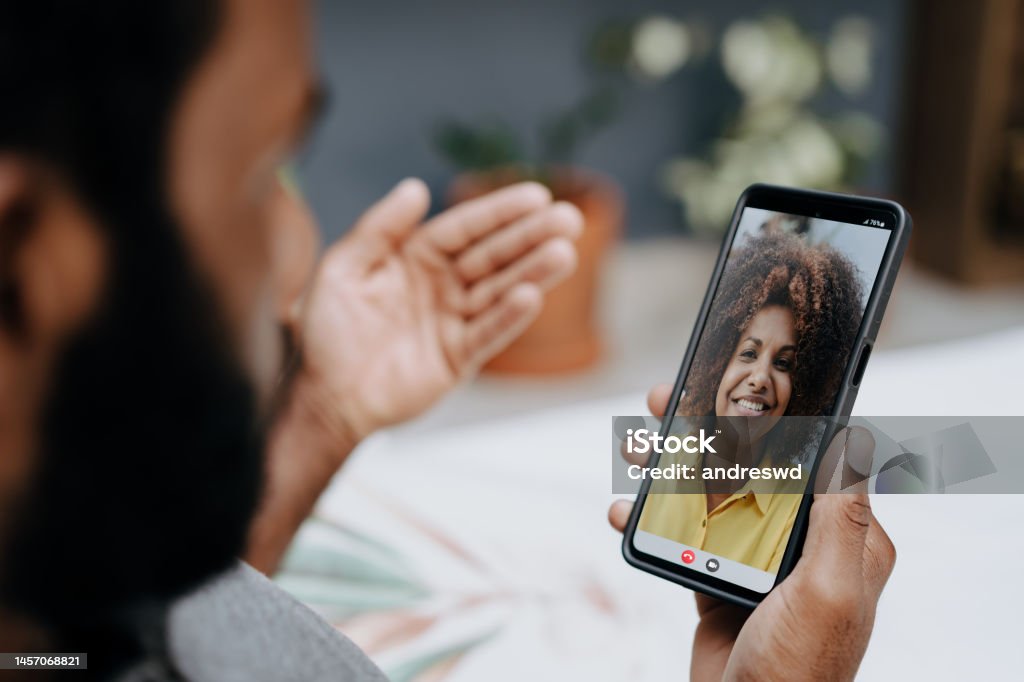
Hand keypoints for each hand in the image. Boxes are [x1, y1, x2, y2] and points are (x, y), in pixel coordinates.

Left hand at [295, 178, 580, 447]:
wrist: (322, 396)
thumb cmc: (327, 331)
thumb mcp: (343, 268)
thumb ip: (378, 228)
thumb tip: (416, 188)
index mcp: (415, 257)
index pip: (464, 228)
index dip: (499, 212)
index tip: (536, 195)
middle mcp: (441, 286)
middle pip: (492, 256)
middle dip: (530, 237)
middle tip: (569, 219)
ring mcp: (452, 322)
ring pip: (499, 291)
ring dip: (532, 272)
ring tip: (565, 253)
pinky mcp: (457, 358)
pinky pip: (487, 333)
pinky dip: (509, 317)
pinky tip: (533, 296)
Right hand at [609, 385, 895, 681]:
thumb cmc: (800, 669)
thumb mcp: (827, 592)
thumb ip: (839, 519)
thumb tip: (855, 442)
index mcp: (842, 538)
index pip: (811, 458)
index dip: (773, 419)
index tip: (732, 387)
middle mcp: (801, 541)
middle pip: (751, 467)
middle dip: (707, 433)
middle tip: (666, 404)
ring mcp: (757, 560)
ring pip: (712, 494)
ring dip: (671, 469)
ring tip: (636, 450)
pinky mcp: (720, 578)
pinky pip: (684, 534)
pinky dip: (652, 519)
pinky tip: (624, 512)